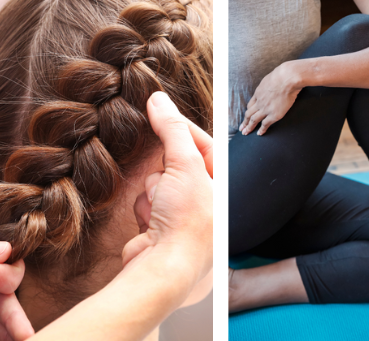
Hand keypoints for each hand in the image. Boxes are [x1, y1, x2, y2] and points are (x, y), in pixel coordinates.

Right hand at [123, 92, 212, 285]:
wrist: (164, 269)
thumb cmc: (186, 222)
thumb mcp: (184, 165)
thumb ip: (171, 129)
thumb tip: (158, 99)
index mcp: (223, 184)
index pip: (204, 142)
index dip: (180, 127)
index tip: (159, 112)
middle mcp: (208, 199)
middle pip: (178, 161)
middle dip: (165, 169)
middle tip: (166, 180)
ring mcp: (185, 213)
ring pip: (159, 180)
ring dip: (154, 189)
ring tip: (160, 206)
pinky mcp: (164, 225)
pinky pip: (149, 200)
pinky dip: (146, 206)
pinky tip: (150, 221)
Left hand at [239, 63, 300, 135]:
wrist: (287, 79)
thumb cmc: (282, 75)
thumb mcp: (269, 79)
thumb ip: (267, 86)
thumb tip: (269, 86)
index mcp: (258, 93)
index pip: (250, 105)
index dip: (248, 111)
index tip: (246, 116)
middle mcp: (259, 102)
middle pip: (249, 114)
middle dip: (244, 122)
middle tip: (241, 128)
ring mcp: (266, 109)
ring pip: (253, 120)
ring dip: (249, 127)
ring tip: (246, 133)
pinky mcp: (274, 115)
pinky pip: (265, 124)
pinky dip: (261, 130)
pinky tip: (259, 134)